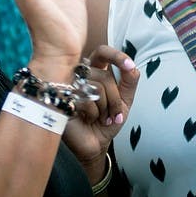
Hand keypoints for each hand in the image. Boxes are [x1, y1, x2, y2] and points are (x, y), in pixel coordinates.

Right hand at [63, 44, 139, 169]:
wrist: (96, 143)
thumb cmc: (108, 120)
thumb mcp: (125, 100)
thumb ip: (129, 81)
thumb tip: (132, 66)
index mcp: (95, 71)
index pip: (102, 53)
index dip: (115, 55)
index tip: (129, 65)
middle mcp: (81, 76)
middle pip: (104, 77)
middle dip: (115, 99)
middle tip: (114, 115)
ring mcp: (70, 87)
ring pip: (96, 88)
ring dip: (106, 108)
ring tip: (101, 118)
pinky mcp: (63, 100)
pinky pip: (86, 101)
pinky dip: (94, 113)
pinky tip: (89, 120)